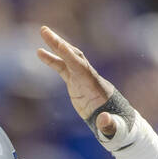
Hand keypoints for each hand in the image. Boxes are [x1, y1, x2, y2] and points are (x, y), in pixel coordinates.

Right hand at [39, 25, 157, 158]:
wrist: (118, 124)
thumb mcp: (114, 128)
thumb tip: (103, 121)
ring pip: (68, 58)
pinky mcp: (76, 83)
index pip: (82, 69)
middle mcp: (89, 78)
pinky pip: (62, 68)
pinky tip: (39, 52)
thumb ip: (109, 124)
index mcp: (96, 87)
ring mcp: (82, 79)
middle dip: (61, 44)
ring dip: (56, 45)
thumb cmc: (117, 127)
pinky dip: (52, 59)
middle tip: (45, 31)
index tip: (61, 46)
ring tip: (43, 31)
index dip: (72, 58)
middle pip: (74, 56)